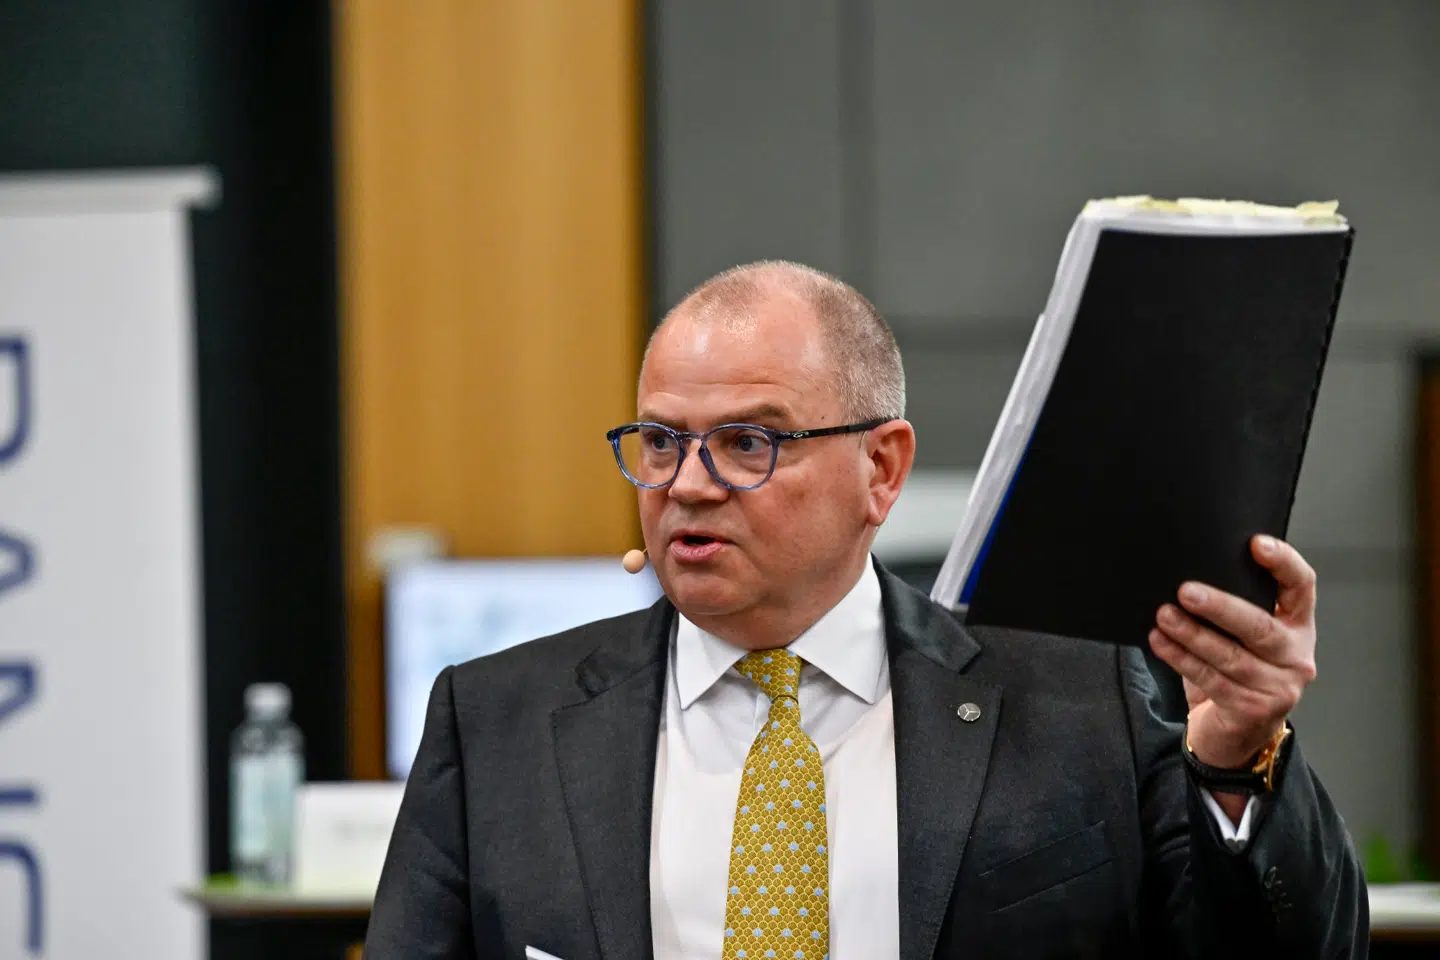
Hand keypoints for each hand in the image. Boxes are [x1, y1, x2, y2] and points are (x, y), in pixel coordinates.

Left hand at [1148, 535, 1316, 771]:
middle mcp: (1296, 655)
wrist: (1237, 732)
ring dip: (1192, 634)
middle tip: (1186, 591)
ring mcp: (1280, 687)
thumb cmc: (1236, 671)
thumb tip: (1187, 576)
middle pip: (1261, 626)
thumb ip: (1232, 607)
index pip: (1301, 585)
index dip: (1283, 563)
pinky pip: (1213, 680)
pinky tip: (1161, 643)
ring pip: (1232, 656)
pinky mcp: (1254, 711)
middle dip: (1221, 607)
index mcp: (1297, 625)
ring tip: (1164, 616)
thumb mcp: (1243, 636)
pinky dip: (1182, 659)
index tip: (1256, 544)